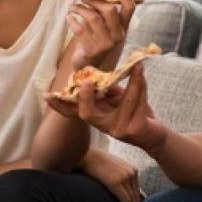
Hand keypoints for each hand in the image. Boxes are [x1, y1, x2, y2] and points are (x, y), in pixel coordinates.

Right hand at [45, 63, 162, 151]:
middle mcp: (104, 126)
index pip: (73, 113)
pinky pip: (136, 102)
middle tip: (86, 82)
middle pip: (87, 115)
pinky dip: (141, 85)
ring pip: (123, 102)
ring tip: (137, 67)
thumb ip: (108, 91)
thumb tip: (99, 76)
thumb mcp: (118, 100)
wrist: (154, 134)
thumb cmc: (135, 113)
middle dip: (85, 97)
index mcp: (97, 116)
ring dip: (132, 81)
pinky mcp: (133, 130)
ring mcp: (118, 130)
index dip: (59, 105)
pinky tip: (142, 73)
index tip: (47, 96)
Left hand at [67, 0, 135, 69]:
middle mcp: (118, 35)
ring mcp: (106, 44)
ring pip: (92, 17)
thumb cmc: (97, 42)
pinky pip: (79, 28)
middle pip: (109, 9)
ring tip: (72, 7)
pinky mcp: (92, 49)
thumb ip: (104, 13)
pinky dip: (72, 19)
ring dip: (79, 8)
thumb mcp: (107, 29)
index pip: (130, 7)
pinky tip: (69, 18)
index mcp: (124, 27)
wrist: (90, 67)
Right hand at [81, 148, 141, 201]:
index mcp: (132, 169)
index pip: (137, 192)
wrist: (82, 154)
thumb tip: (118, 192)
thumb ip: (117, 178)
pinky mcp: (116, 183)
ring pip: (133, 201)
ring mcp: (125, 177)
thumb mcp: (110, 168)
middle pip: (137, 197)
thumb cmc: (92, 162)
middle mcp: (132, 173)